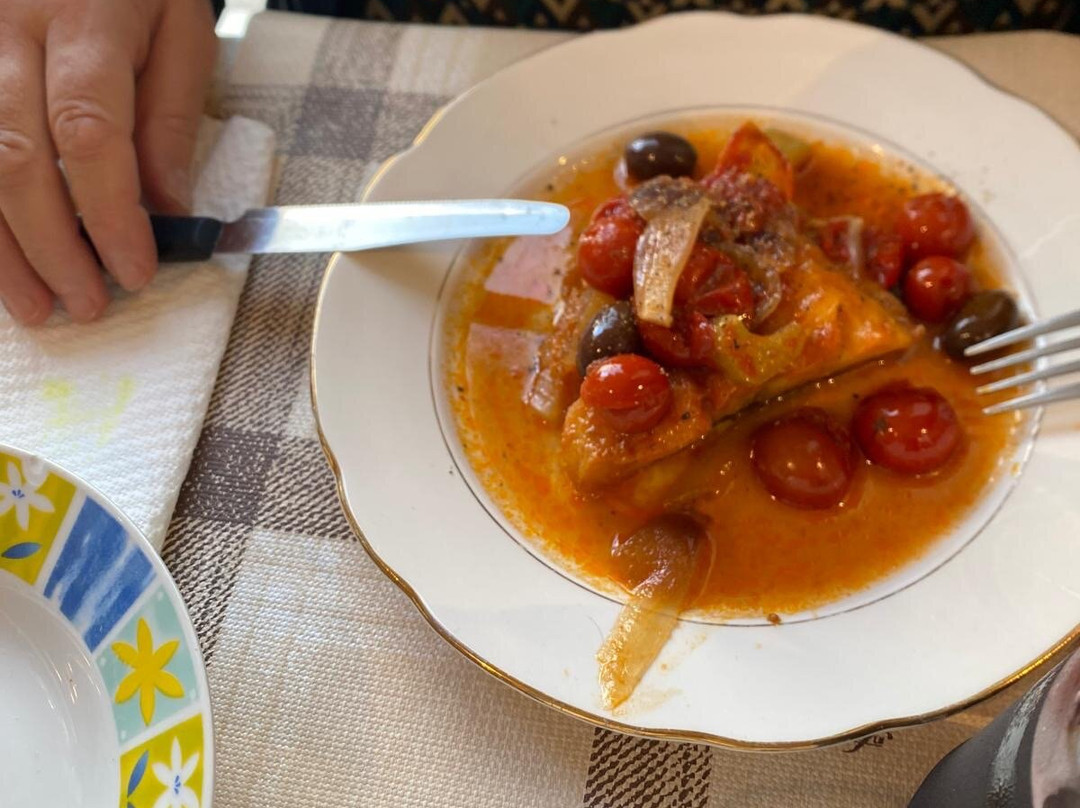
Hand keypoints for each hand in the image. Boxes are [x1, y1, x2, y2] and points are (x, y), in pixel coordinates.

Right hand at [0, 0, 215, 324]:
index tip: (134, 272)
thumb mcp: (179, 33)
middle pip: (15, 156)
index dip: (110, 214)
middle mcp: (7, 26)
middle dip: (51, 246)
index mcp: (85, 18)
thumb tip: (169, 208)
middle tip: (85, 305)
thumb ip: (170, 118)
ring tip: (33, 305)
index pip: (89, 132)